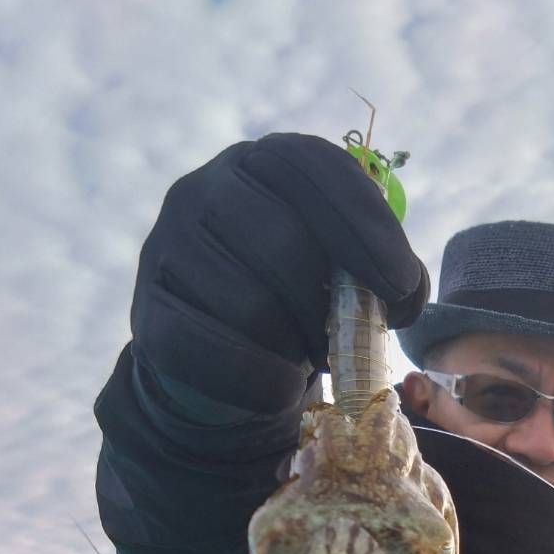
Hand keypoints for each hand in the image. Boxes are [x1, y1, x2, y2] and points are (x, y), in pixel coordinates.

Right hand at [131, 133, 428, 407]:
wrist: (217, 360)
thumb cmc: (293, 303)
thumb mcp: (338, 269)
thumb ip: (379, 267)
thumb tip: (403, 291)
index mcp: (261, 163)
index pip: (316, 171)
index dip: (368, 230)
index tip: (402, 288)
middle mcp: (203, 191)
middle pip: (284, 243)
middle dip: (330, 303)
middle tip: (347, 340)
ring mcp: (166, 249)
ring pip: (250, 304)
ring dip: (295, 345)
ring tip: (310, 359)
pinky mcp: (150, 314)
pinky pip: (216, 354)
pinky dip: (263, 381)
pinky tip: (283, 390)